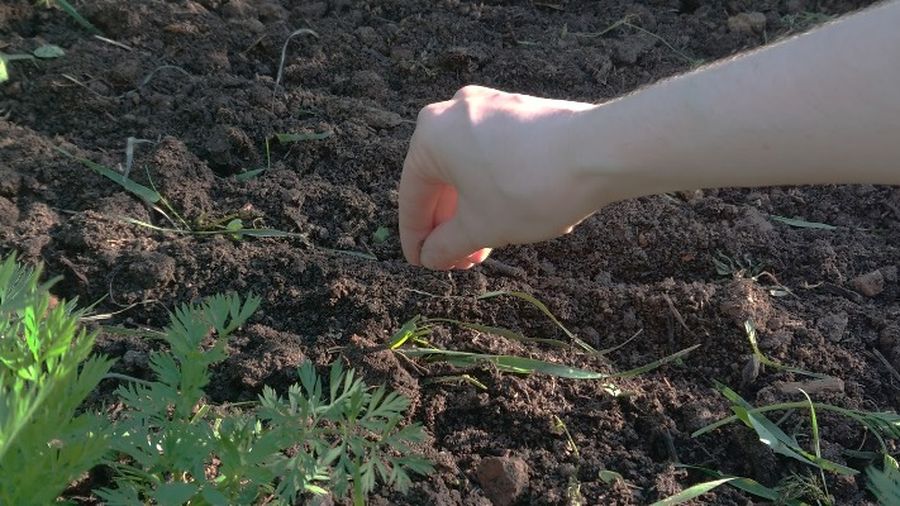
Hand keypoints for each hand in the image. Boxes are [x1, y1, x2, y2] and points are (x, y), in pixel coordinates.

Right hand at [399, 86, 600, 269]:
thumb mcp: (481, 227)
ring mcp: (489, 107)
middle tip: (458, 261)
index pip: (413, 196)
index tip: (421, 264)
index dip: (416, 238)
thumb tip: (431, 256)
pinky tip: (507, 217)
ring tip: (484, 246)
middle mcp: (453, 112)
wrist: (598, 152)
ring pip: (468, 168)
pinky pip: (491, 155)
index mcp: (431, 136)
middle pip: (441, 180)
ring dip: (471, 210)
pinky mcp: (518, 111)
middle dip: (449, 226)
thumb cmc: (529, 188)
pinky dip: (491, 188)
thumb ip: (447, 245)